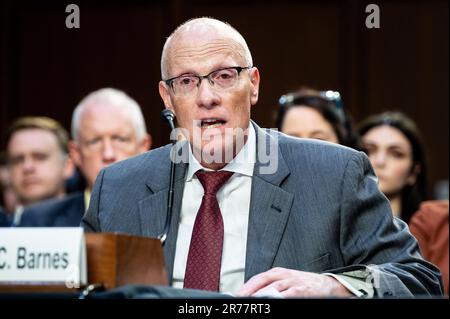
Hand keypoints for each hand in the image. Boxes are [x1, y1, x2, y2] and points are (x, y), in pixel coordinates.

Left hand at [236, 267, 351, 297]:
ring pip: (272, 288)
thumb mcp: (286, 282)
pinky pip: (288, 294)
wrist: (328, 285)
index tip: (235, 296)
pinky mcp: (302, 290)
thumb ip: (270, 287)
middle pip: (261, 282)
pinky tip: (272, 301)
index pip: (257, 279)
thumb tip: (253, 295)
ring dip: (261, 295)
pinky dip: (279, 298)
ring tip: (251, 302)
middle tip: (239, 299)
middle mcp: (283, 275)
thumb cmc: (304, 285)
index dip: (245, 287)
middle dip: (249, 291)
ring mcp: (293, 282)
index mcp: (277, 272)